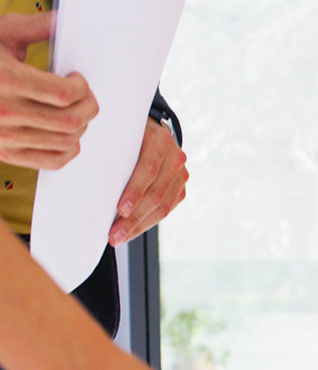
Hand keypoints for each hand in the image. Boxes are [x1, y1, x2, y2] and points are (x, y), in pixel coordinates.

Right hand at [0, 13, 97, 169]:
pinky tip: (69, 134)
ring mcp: (4, 137)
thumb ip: (36, 27)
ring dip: (82, 127)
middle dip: (89, 107)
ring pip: (66, 141)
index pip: (65, 94)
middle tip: (87, 97)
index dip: (82, 87)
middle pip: (70, 121)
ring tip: (76, 111)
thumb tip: (66, 18)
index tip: (79, 79)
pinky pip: (53, 160)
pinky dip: (70, 149)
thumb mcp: (1, 33)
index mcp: (4, 79)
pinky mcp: (6, 153)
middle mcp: (3, 112)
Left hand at [109, 118, 187, 245]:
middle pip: (156, 194)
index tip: (119, 210)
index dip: (135, 191)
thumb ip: (110, 150)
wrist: (149, 131)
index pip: (148, 169)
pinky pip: (167, 210)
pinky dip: (148, 223)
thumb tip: (84, 179)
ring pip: (163, 206)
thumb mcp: (118, 133)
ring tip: (119, 238)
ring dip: (139, 225)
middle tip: (114, 235)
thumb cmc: (125, 133)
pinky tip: (132, 231)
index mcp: (159, 139)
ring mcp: (181, 173)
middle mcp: (175, 156)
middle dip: (134, 218)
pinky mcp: (181, 187)